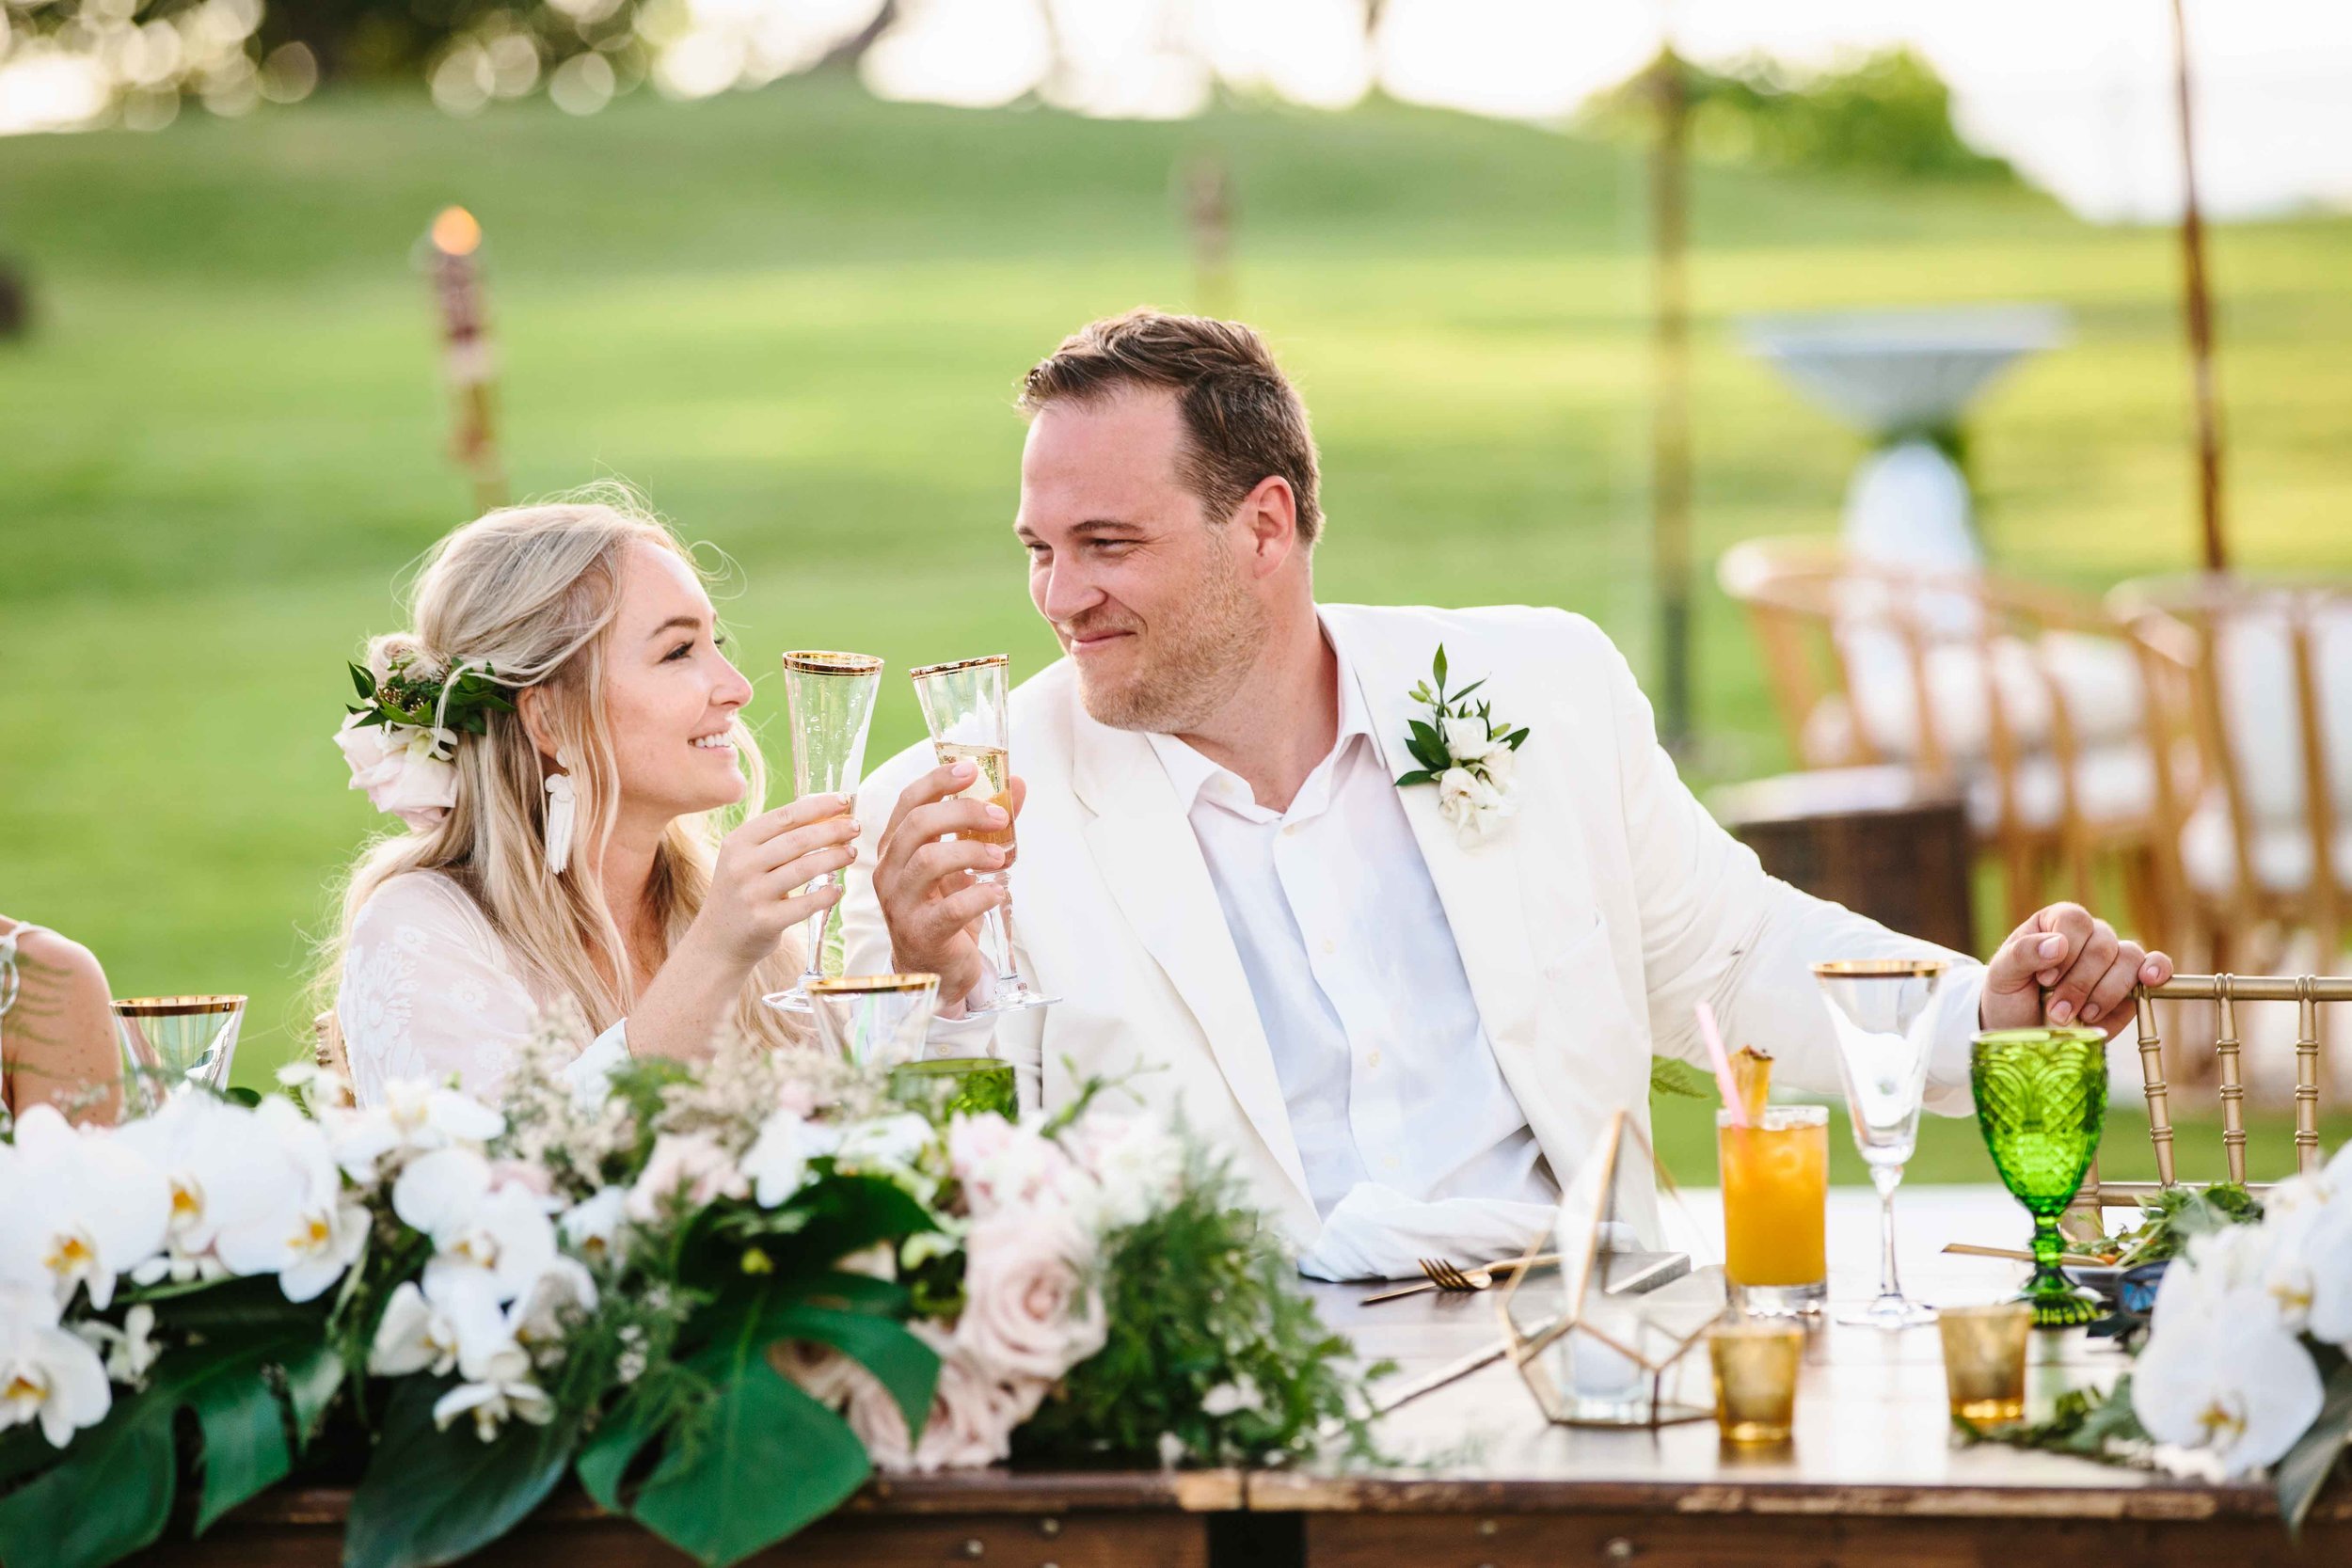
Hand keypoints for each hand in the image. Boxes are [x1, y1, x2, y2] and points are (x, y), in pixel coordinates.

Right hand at [686, 794, 861, 970]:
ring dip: (834, 858)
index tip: (844, 801)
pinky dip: (827, 895)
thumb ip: (778, 837)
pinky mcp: (764, 921)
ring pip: (804, 869)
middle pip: (798, 840)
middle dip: (832, 830)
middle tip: (856, 827)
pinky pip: (805, 904)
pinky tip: (838, 889)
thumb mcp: (748, 858)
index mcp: (738, 841)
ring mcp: (752, 894)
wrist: (719, 939)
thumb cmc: (743, 891)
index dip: (818, 806)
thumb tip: (826, 813)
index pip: (784, 816)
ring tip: (852, 853)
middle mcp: (741, 865)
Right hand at [871, 760, 1025, 1004]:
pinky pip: (949, 908)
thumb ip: (987, 824)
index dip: (938, 781)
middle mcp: (890, 871)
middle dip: (962, 812)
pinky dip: (979, 895)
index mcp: (897, 847)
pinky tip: (998, 892)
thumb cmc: (944, 909)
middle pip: (918, 825)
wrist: (933, 970)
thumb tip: (1016, 785)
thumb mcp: (965, 862)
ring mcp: (901, 903)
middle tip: (999, 816)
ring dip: (971, 852)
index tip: (970, 769)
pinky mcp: (921, 933)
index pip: (909, 802)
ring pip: (928, 862)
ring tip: (1000, 857)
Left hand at [1980, 902, 2173, 1036]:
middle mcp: (2090, 937)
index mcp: (2058, 923)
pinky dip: (2157, 972)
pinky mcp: (2131, 988)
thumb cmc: (2010, 996)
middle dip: (2080, 983)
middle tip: (2057, 1011)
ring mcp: (2113, 961)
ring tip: (2083, 1016)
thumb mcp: (2002, 975)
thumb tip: (2058, 944)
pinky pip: (2154, 971)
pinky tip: (2150, 980)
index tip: (2044, 980)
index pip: (2075, 921)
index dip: (2065, 951)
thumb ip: (2022, 954)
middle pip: (2103, 946)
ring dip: (2106, 992)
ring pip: (2130, 960)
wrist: (2022, 1031)